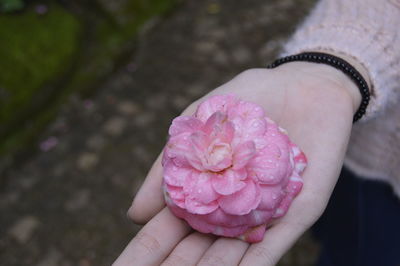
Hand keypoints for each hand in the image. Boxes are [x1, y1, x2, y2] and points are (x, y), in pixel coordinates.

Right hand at [114, 62, 360, 265]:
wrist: (304, 84)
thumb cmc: (247, 100)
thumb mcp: (198, 126)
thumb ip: (169, 165)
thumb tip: (134, 215)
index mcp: (201, 192)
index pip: (167, 229)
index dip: (146, 251)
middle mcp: (227, 210)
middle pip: (195, 251)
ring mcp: (260, 215)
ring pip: (230, 256)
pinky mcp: (294, 215)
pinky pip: (272, 246)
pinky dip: (252, 264)